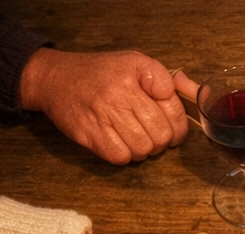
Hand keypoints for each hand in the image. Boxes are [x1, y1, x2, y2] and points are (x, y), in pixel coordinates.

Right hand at [19, 49, 187, 163]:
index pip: (174, 113)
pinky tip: (116, 142)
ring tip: (130, 136)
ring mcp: (103, 114)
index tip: (168, 127)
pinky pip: (120, 157)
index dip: (177, 127)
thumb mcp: (135, 64)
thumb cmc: (101, 74)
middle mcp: (120, 92)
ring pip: (143, 150)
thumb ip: (164, 79)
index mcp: (137, 73)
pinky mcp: (89, 133)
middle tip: (147, 133)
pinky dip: (123, 155)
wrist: (54, 78)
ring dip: (141, 150)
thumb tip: (189, 88)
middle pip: (161, 136)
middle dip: (159, 141)